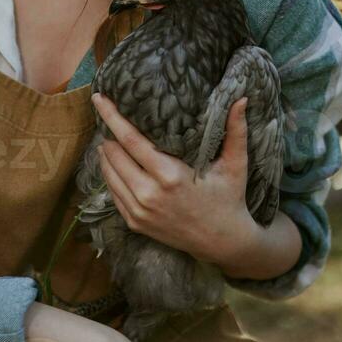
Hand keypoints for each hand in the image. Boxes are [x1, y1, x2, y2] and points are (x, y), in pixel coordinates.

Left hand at [90, 93, 257, 267]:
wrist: (223, 243)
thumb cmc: (229, 199)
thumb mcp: (235, 165)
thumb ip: (236, 131)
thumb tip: (241, 99)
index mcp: (170, 176)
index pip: (130, 140)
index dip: (112, 117)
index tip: (99, 98)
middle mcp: (149, 194)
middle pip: (113, 154)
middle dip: (108, 134)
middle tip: (107, 117)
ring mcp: (139, 211)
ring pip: (108, 174)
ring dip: (105, 154)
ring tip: (109, 139)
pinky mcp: (134, 223)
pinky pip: (112, 193)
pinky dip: (109, 175)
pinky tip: (113, 164)